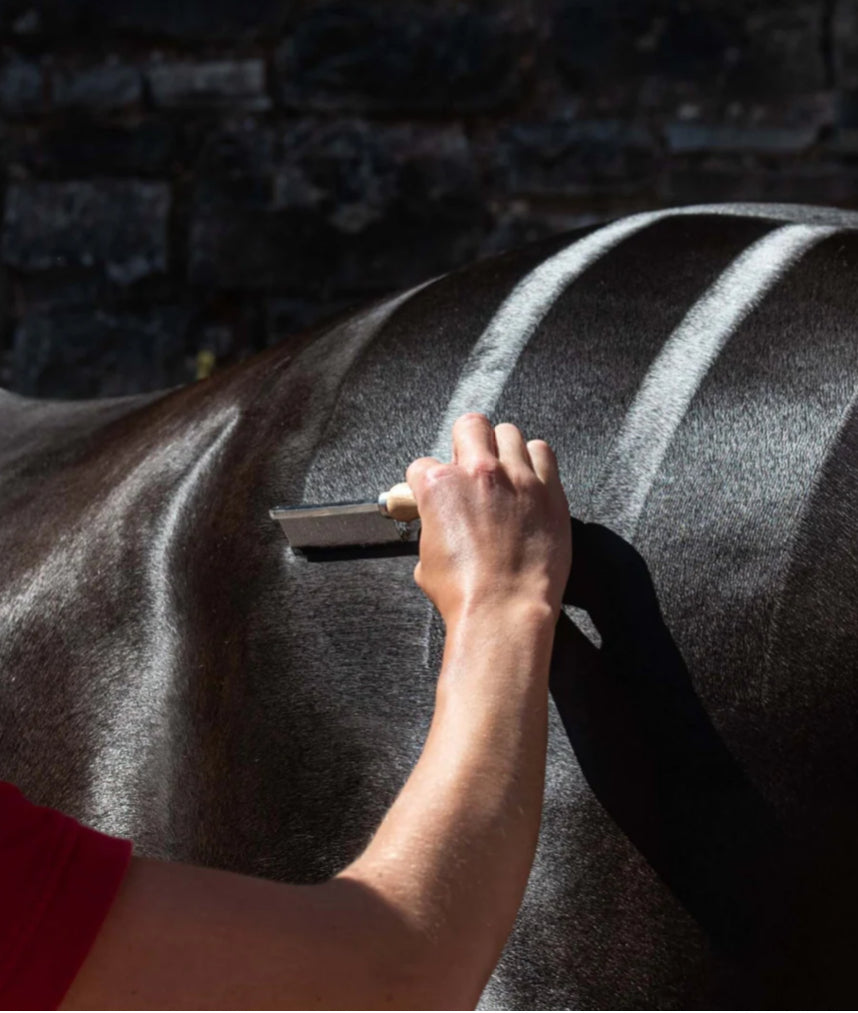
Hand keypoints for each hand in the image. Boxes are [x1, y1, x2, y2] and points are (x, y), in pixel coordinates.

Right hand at [405, 413, 571, 625]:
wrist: (504, 611)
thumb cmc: (465, 593)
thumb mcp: (426, 559)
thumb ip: (432, 528)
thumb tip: (438, 527)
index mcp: (439, 486)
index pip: (423, 465)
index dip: (426, 482)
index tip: (435, 494)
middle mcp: (478, 472)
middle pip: (469, 426)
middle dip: (465, 444)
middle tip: (469, 467)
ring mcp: (517, 477)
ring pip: (509, 433)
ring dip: (502, 450)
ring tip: (503, 472)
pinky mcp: (549, 489)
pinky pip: (543, 452)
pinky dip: (534, 461)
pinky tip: (529, 480)